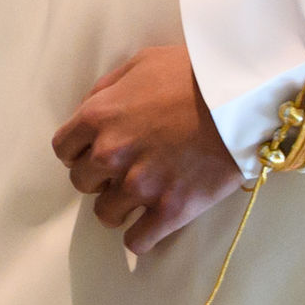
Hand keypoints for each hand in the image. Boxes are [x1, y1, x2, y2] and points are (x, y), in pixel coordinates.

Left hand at [50, 45, 244, 254]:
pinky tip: (151, 225)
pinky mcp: (170, 210)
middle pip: (82, 183)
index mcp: (98, 117)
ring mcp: (139, 185)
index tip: (92, 153)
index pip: (63, 149)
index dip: (78, 151)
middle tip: (122, 171)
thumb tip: (90, 109)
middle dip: (98, 178)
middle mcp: (110, 154)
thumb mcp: (140, 63)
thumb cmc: (191, 74)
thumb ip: (107, 89)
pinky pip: (138, 241)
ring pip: (106, 214)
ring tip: (138, 198)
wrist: (240, 98)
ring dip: (118, 207)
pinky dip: (141, 237)